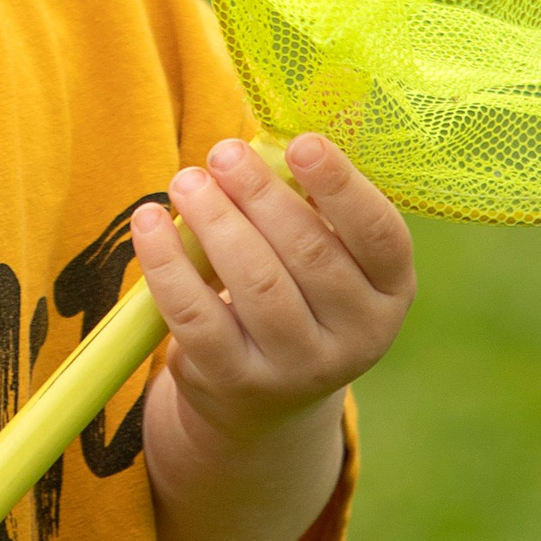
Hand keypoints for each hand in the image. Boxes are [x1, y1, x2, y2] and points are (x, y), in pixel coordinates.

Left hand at [132, 132, 413, 540]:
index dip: (341, 186)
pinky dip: (167, 262)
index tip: (299, 142)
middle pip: (309, 254)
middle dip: (261, 194)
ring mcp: (296, 367)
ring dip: (215, 221)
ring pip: (255, 283)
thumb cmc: (298, 292)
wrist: (265, 400)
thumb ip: (311, 204)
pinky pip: (195, 314)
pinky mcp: (234, 381)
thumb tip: (267, 140)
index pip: (379, 235)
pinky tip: (149, 222)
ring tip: (187, 180)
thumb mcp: (328, 257)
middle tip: (223, 152)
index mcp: (391, 292)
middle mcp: (356, 337)